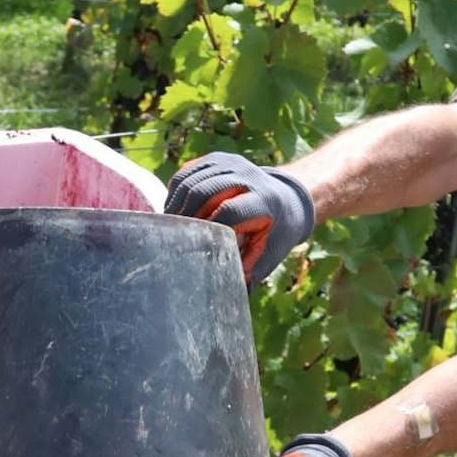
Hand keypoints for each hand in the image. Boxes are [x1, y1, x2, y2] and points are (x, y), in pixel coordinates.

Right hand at [164, 152, 314, 285]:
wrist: (289, 199)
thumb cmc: (276, 234)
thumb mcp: (269, 254)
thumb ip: (250, 272)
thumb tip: (233, 298)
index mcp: (264, 202)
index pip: (228, 212)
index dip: (206, 228)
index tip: (191, 246)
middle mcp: (248, 177)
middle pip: (203, 192)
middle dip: (183, 215)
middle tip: (169, 238)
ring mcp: (232, 163)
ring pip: (191, 180)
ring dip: (175, 203)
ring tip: (168, 226)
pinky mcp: (219, 158)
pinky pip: (187, 171)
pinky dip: (176, 190)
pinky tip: (174, 209)